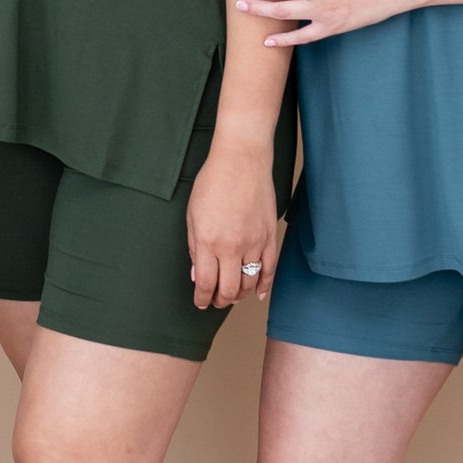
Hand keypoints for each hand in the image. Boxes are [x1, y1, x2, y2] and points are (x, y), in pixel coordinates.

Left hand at [185, 139, 277, 308]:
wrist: (242, 160)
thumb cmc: (213, 182)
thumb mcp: (192, 215)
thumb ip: (194, 248)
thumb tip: (198, 274)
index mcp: (208, 242)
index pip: (206, 283)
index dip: (202, 298)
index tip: (200, 302)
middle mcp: (232, 247)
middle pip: (229, 289)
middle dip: (220, 300)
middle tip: (215, 301)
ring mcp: (254, 243)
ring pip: (249, 282)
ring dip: (240, 294)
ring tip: (232, 295)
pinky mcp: (270, 236)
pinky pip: (270, 269)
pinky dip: (265, 285)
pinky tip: (259, 294)